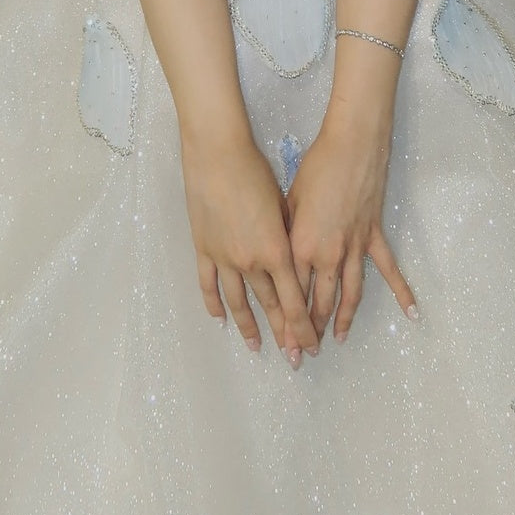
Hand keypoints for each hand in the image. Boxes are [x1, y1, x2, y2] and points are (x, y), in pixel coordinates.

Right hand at [180, 130, 318, 365]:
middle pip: (270, 306)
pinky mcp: (204, 249)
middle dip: (284, 334)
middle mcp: (252, 262)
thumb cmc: (256, 172)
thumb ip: (289, 238)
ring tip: (257, 347)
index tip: (311, 347)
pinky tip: (220, 319)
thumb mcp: (284, 206)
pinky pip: (209, 285)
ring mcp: (224, 258)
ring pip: (239, 302)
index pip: (294, 301)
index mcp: (277, 251)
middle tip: (293, 358)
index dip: (303, 328)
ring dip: (249, 327)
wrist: (218, 155)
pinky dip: (214, 304)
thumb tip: (295, 261)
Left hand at [286, 121, 415, 343]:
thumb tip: (278, 254)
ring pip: (349, 293)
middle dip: (310, 331)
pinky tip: (412, 314)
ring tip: (337, 340)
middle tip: (306, 355)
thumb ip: (286, 233)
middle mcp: (327, 254)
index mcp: (300, 246)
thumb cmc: (314, 169)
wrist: (351, 148)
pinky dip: (401, 292)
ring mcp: (354, 248)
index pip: (290, 293)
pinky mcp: (374, 237)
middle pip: (318, 300)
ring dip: (342, 319)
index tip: (284, 344)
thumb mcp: (289, 201)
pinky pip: (388, 270)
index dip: (286, 322)